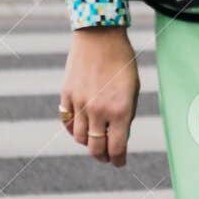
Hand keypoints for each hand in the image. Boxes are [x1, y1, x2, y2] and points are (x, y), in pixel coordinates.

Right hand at [59, 26, 138, 165]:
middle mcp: (98, 110)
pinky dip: (73, 129)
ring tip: (94, 142)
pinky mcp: (66, 95)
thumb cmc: (122, 61)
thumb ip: (126, 115)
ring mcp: (80, 103)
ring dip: (87, 143)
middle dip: (102, 156)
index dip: (118, 160)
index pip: (116, 148)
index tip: (119, 163)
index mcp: (120, 110)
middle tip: (106, 157)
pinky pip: (67, 121)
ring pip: (79, 138)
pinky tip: (80, 129)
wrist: (99, 36)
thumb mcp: (132, 89)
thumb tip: (119, 138)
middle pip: (95, 148)